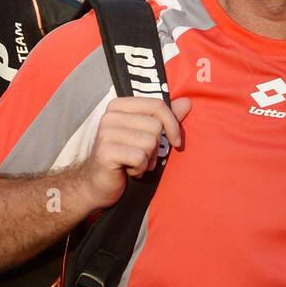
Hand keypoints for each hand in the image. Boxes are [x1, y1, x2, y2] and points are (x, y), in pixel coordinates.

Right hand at [78, 96, 190, 211]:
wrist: (98, 184)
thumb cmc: (125, 158)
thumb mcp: (146, 135)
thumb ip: (164, 118)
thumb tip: (187, 102)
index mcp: (119, 106)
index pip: (157, 105)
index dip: (172, 124)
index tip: (175, 141)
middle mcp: (111, 115)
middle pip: (155, 126)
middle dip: (155, 148)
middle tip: (142, 157)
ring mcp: (106, 132)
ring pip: (149, 142)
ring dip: (147, 160)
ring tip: (134, 164)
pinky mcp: (106, 151)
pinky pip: (139, 158)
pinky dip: (140, 169)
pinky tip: (128, 171)